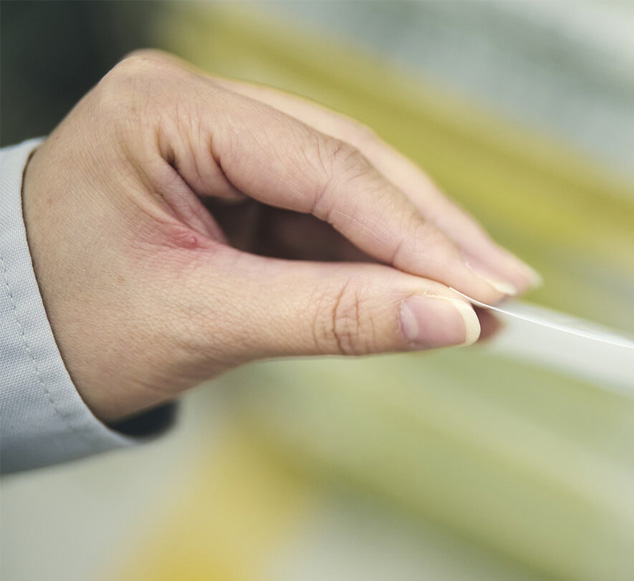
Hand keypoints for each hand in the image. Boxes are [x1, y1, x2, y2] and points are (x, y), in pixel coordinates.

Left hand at [21, 50, 537, 423]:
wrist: (11, 344)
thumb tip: (451, 322)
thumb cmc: (69, 322)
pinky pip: (331, 217)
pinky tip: (428, 291)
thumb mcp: (205, 321)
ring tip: (482, 302)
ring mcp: (227, 141)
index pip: (327, 168)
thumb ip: (334, 318)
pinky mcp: (244, 182)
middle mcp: (202, 106)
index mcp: (167, 111)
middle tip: (507, 294)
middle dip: (433, 236)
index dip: (418, 235)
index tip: (488, 292)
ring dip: (418, 249)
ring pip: (354, 189)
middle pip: (354, 164)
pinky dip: (381, 259)